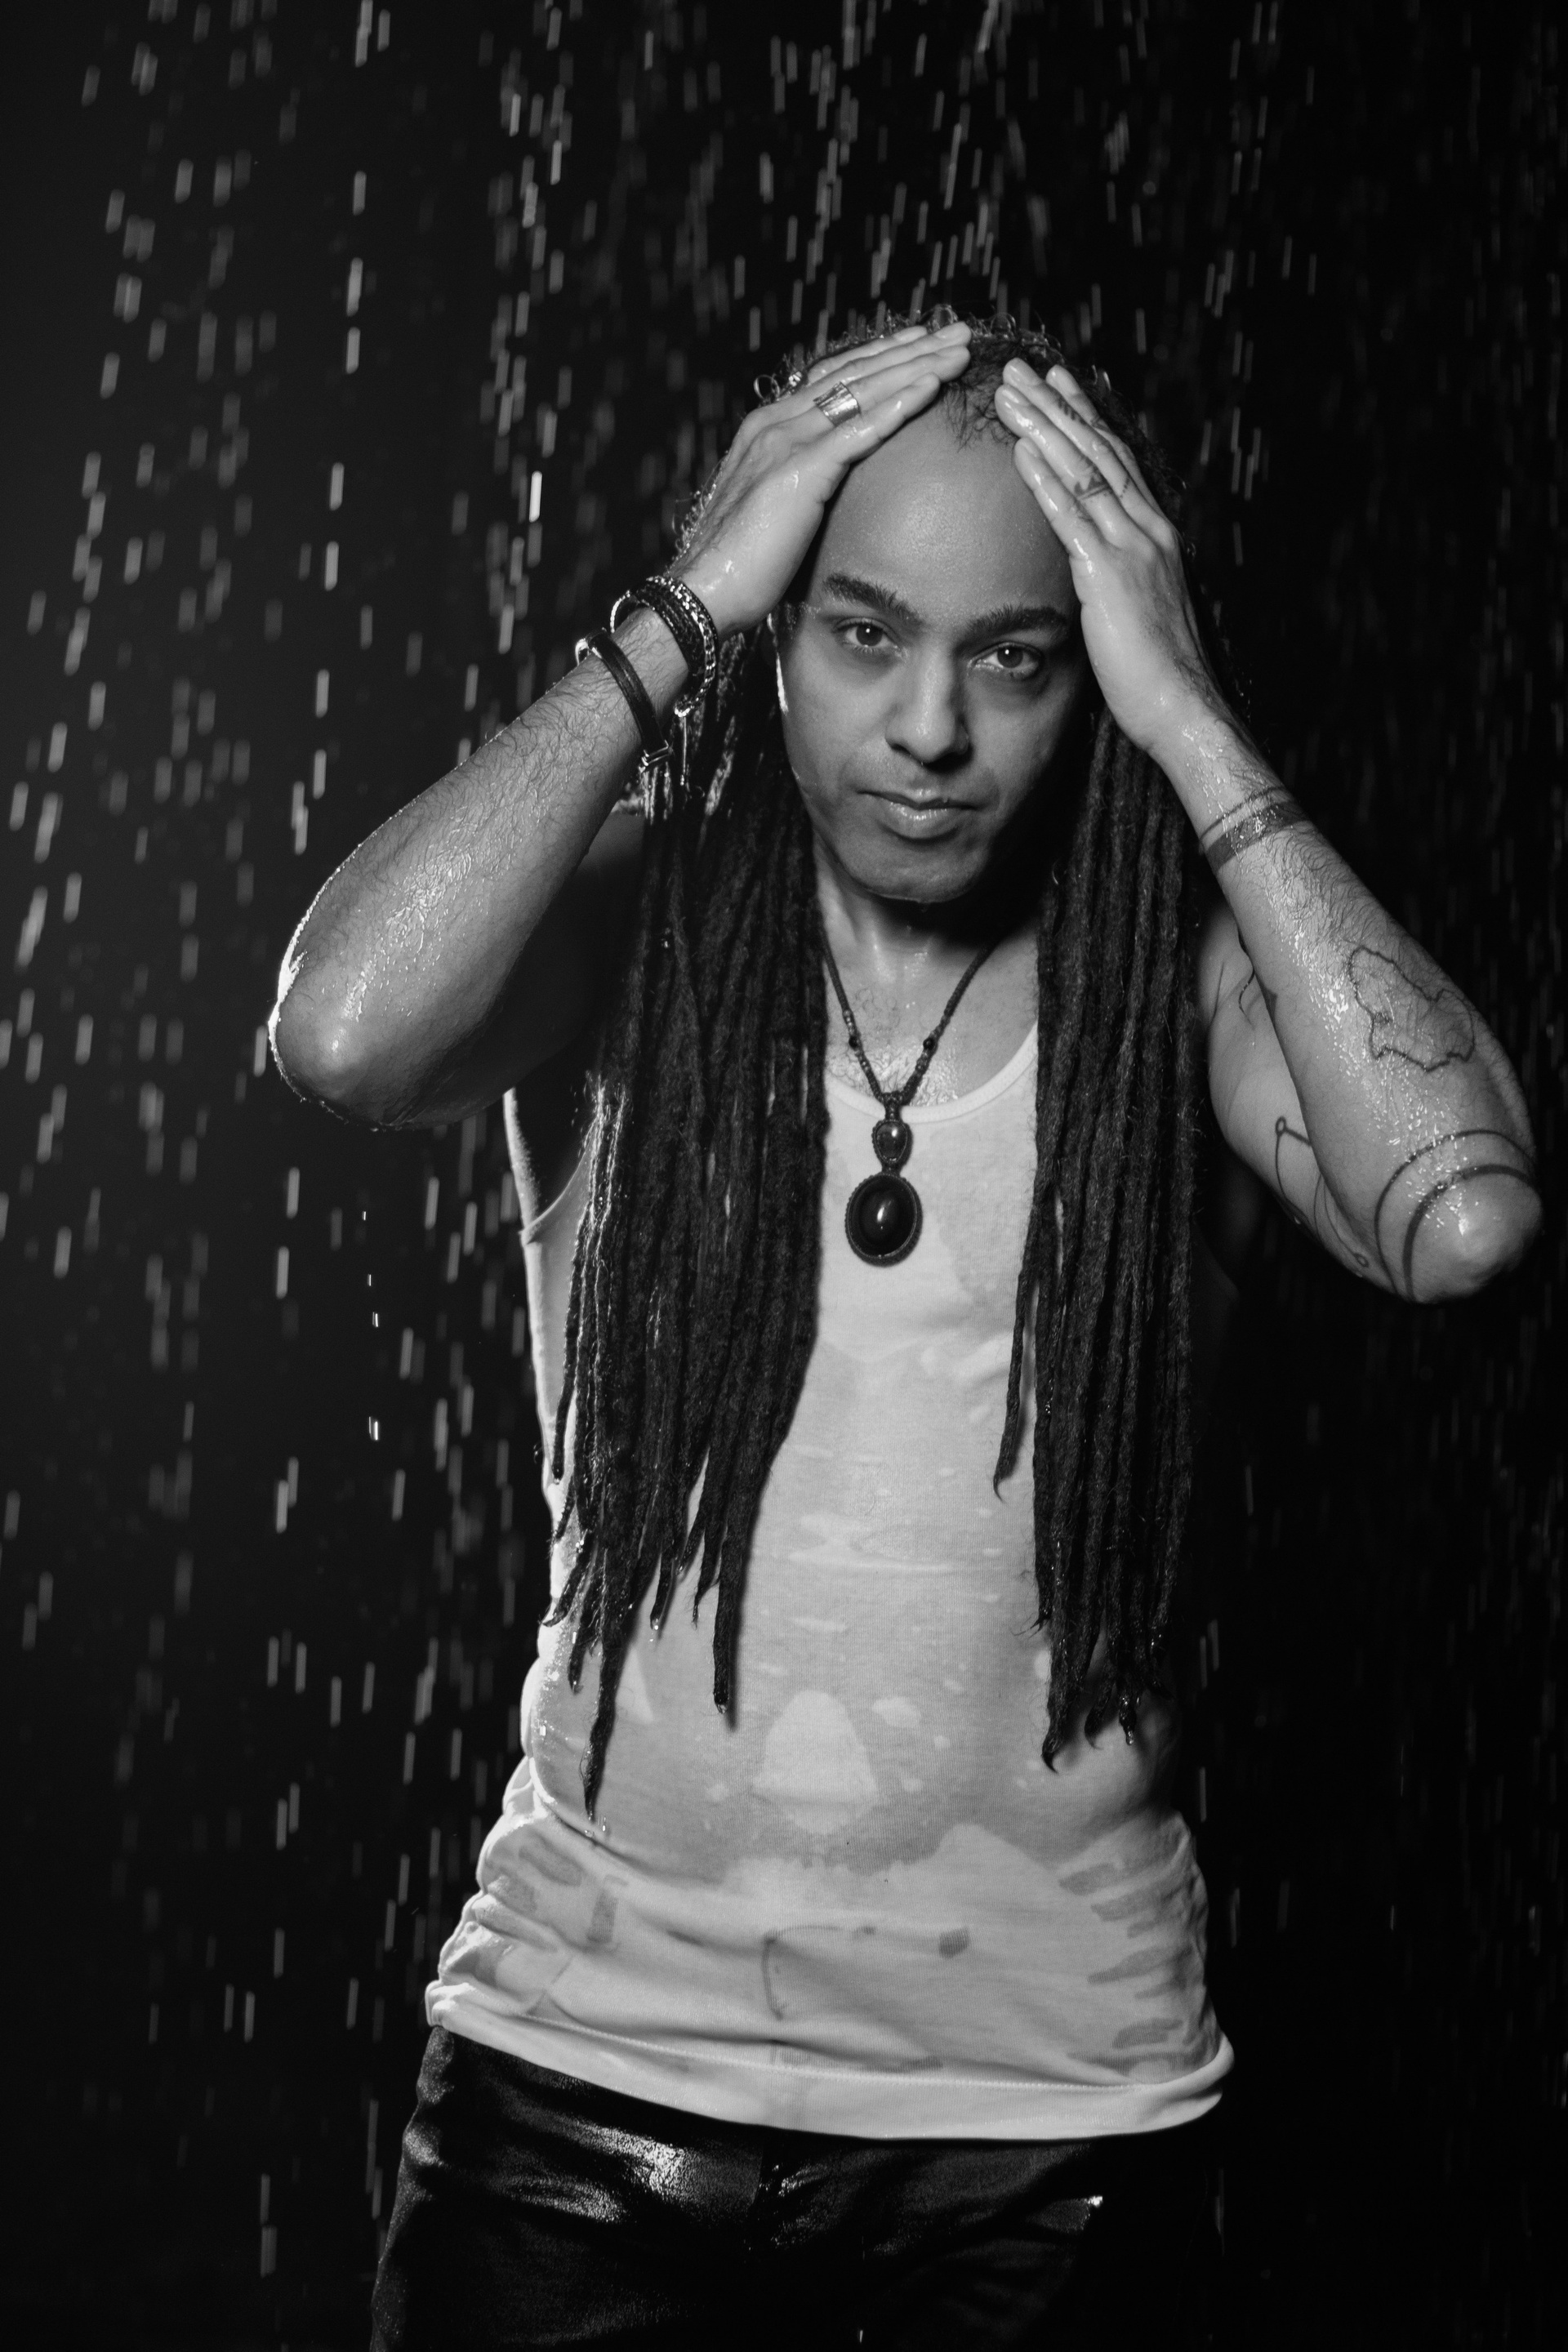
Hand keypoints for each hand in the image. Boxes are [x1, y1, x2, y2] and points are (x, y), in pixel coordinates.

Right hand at [671, 322, 972, 639]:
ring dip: (916, 367)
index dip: (882, 358)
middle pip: (855, 374)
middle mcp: (775, 423)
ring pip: (862, 392)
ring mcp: (785, 442)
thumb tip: (825, 488)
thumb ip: (798, 484)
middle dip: (911, 350)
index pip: (834, 379)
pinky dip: (897, 407)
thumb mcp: (773, 510)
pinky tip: (932, 388)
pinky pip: (858, 432)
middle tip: (958, 333)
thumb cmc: (738, 566)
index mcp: (769, 428)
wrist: (702, 593)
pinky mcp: (798, 471)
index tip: (923, 343)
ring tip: (958, 351)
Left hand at [993, 358, 1220, 759]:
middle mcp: (1147, 530)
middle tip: (1021, 369)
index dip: (1083, 419)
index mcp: (1154, 534)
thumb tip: (1089, 565)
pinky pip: (1073, 519)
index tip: (1056, 385)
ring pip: (1083, 472)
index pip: (1114, 461)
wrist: (1184, 708)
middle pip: (1097, 452)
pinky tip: (1021, 452)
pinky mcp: (1110, 577)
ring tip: (1009, 393)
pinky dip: (1046, 481)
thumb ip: (1115, 576)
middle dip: (1057, 406)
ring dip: (1043, 428)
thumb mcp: (1136, 610)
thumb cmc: (1157, 672)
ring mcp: (1132, 549)